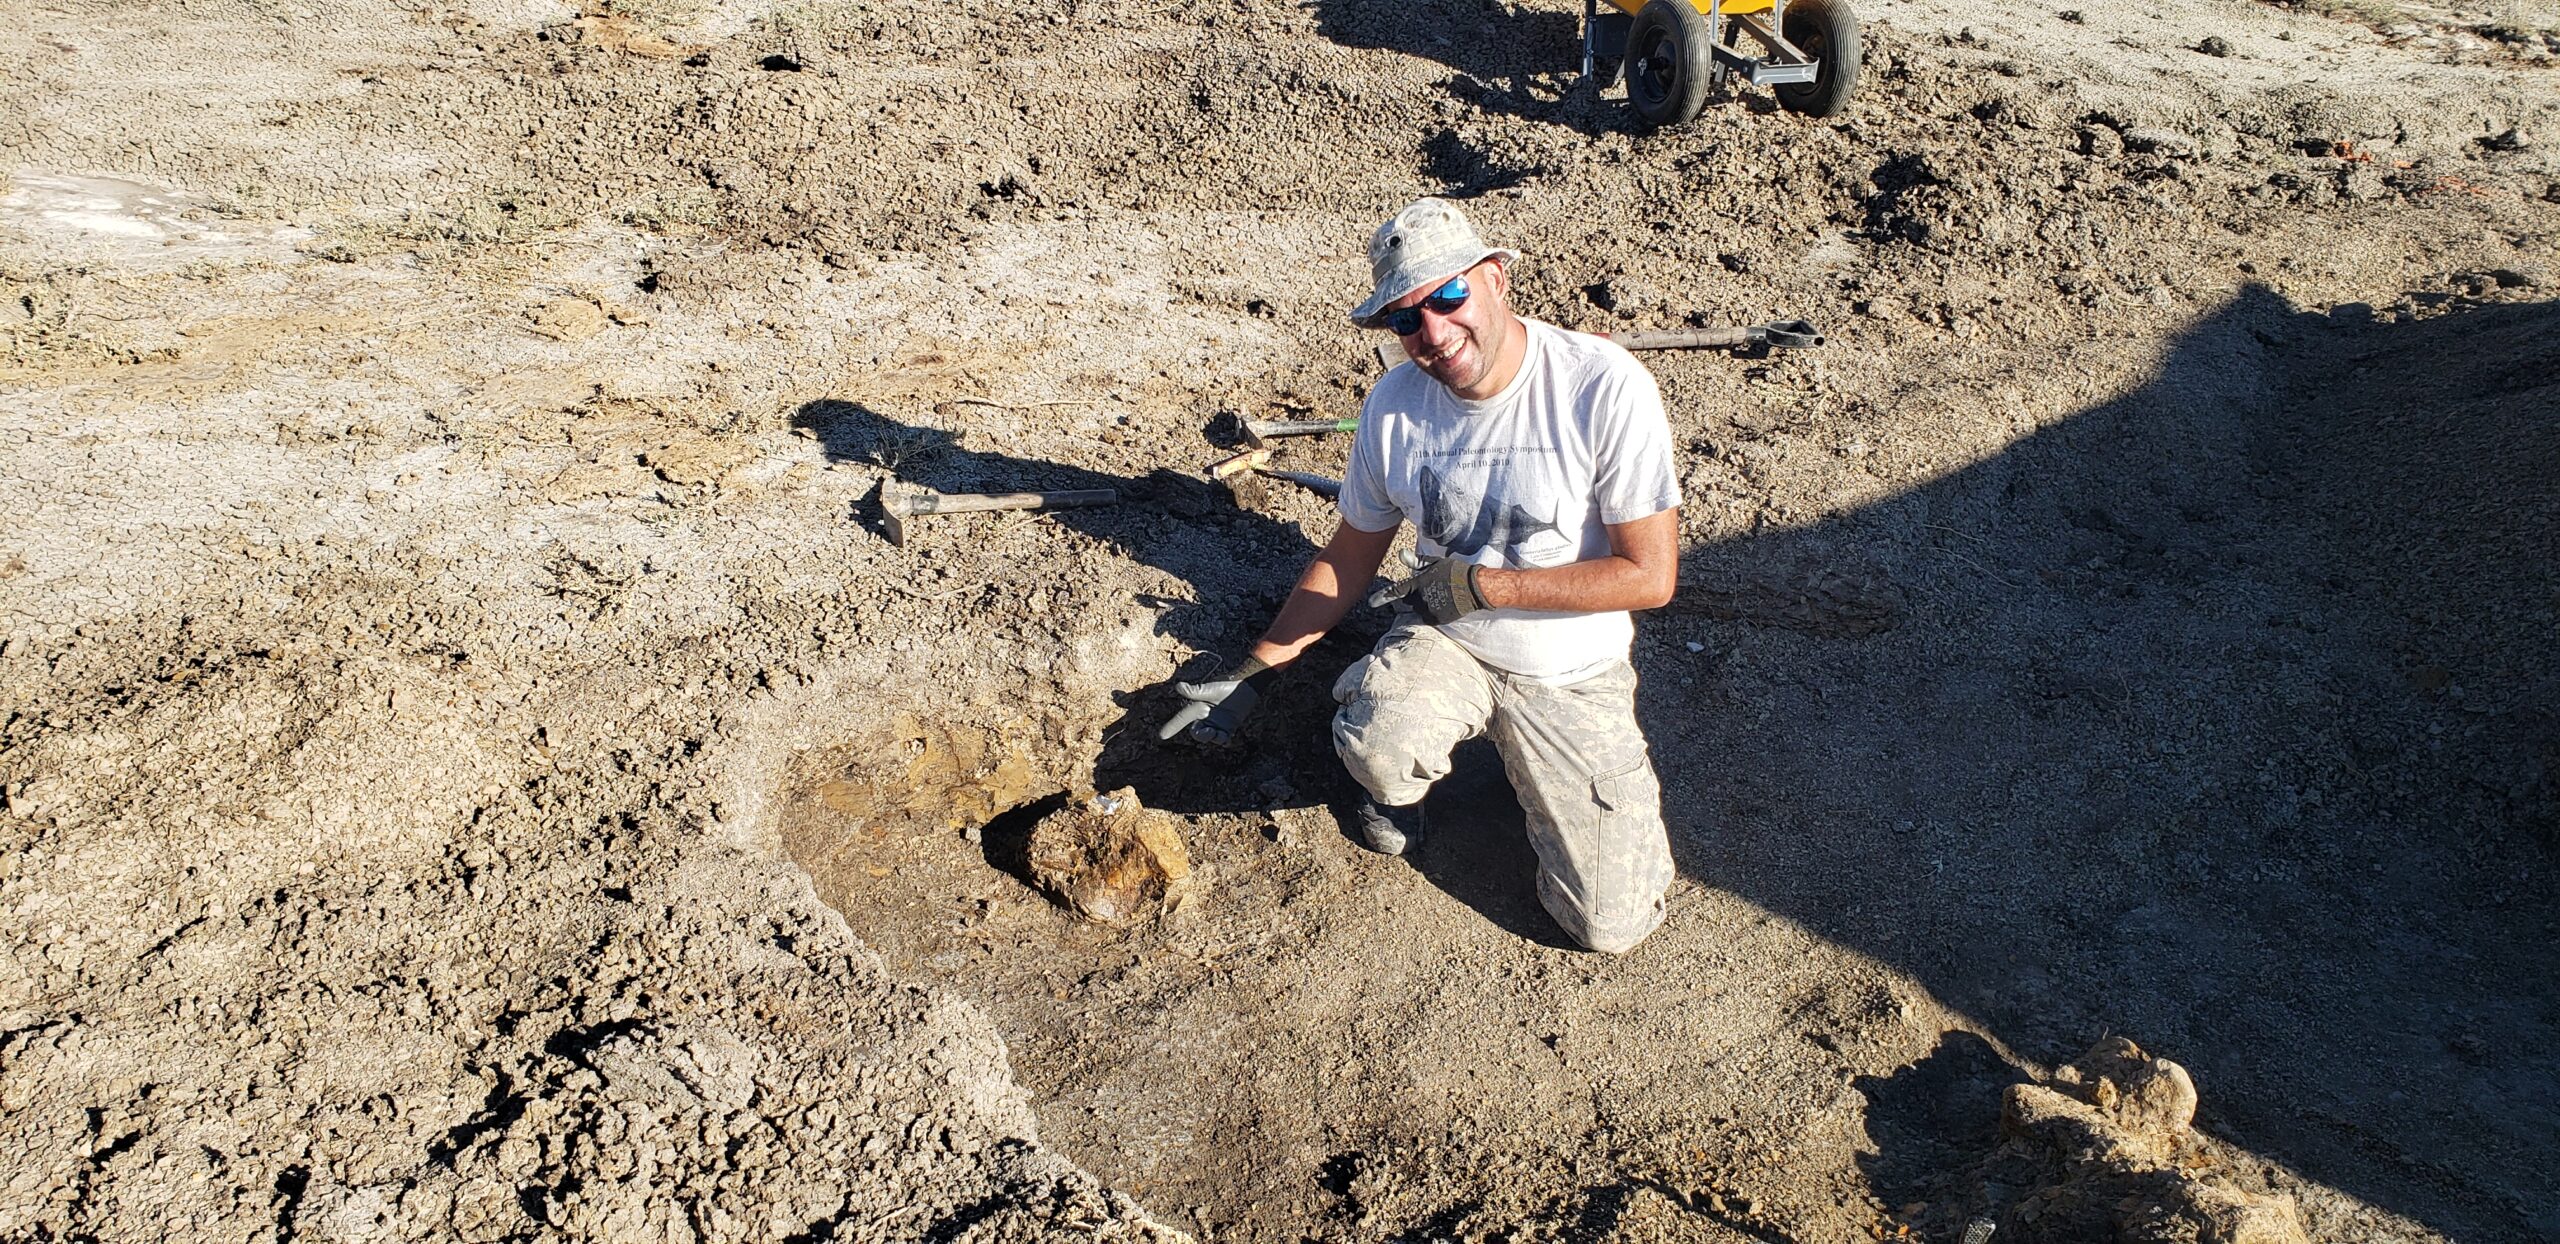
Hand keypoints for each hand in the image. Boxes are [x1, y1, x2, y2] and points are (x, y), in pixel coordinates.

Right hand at [1156, 658, 1275, 744]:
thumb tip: (1178, 687)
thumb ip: (1194, 691)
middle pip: (1197, 733)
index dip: (1172, 727)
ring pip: (1210, 737)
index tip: (1161, 736)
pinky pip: (1222, 739)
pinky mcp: (1228, 727)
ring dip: (1213, 738)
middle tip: (1210, 732)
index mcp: (1198, 708)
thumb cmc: (1226, 686)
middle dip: (1201, 736)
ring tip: (1220, 733)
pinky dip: (1223, 740)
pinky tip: (1227, 737)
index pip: (1182, 719)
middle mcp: (1205, 717)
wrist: (1246, 687)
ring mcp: (1217, 723)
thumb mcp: (1210, 689)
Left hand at [1367, 556, 1484, 625]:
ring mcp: (1428, 611)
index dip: (1382, 597)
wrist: (1474, 588)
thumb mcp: (1434, 563)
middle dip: (1410, 597)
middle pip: (1406, 602)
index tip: (1371, 603)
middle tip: (1425, 590)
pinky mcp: (1436, 620)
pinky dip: (1430, 611)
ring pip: (1417, 610)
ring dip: (1421, 604)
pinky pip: (1427, 617)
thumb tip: (1400, 553)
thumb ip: (1416, 562)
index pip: (1396, 592)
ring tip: (1438, 595)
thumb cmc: (1454, 571)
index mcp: (1417, 584)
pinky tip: (1442, 603)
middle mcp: (1420, 600)